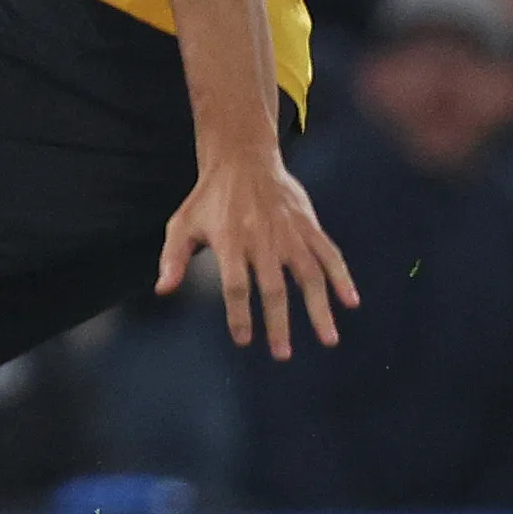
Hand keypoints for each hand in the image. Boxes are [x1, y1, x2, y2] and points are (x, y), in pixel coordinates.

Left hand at [155, 148, 355, 359]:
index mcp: (229, 242)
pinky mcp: (309, 226)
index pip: (235, 286)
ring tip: (327, 339)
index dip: (239, 315)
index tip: (244, 340)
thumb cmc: (208, 199)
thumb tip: (162, 290)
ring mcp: (289, 234)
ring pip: (309, 276)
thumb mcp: (182, 224)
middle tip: (282, 353)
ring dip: (319, 309)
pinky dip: (342, 277)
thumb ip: (172, 258)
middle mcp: (262, 240)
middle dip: (278, 323)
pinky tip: (350, 301)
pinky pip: (329, 254)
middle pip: (273, 288)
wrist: (242, 160)